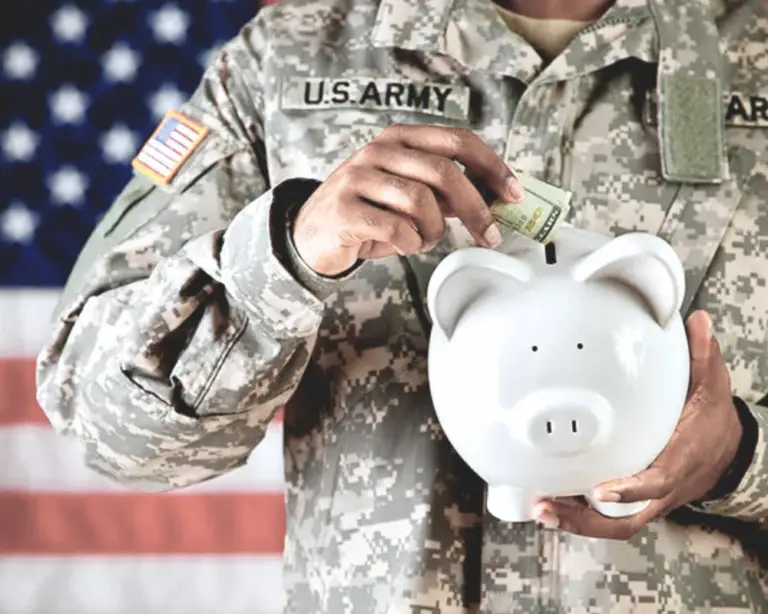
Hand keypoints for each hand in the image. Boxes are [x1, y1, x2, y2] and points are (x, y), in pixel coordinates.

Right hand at [292, 124, 523, 275]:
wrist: (311, 233)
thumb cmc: (368, 212)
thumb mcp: (408, 194)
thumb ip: (444, 191)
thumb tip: (493, 197)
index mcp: (400, 139)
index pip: (458, 140)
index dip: (492, 166)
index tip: (513, 194)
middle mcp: (379, 151)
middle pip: (445, 172)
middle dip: (476, 208)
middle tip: (490, 234)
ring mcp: (359, 178)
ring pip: (421, 202)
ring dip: (433, 230)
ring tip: (422, 238)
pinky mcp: (345, 210)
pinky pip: (396, 230)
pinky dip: (409, 244)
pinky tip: (400, 245)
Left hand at [534, 310, 743, 539]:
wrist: (729, 454)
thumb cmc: (714, 423)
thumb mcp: (712, 387)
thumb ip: (701, 355)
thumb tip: (696, 322)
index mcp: (680, 461)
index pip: (656, 481)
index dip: (631, 488)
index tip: (602, 488)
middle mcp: (662, 488)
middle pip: (625, 519)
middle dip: (585, 519)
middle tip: (549, 506)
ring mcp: (648, 499)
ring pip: (614, 523)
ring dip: (576, 520)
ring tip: (541, 508)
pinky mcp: (636, 500)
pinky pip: (609, 516)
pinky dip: (581, 514)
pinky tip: (553, 502)